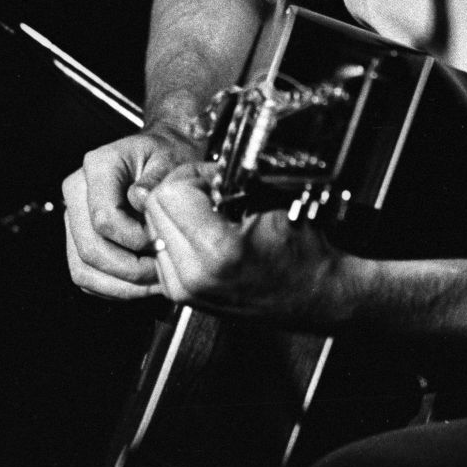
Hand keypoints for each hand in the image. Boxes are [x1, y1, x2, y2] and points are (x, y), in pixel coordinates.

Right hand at [62, 126, 199, 298]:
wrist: (162, 159)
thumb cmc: (168, 160)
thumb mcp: (171, 160)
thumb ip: (156, 181)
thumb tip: (138, 201)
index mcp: (98, 165)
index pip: (104, 218)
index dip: (136, 240)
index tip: (164, 243)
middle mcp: (77, 190)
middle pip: (90, 249)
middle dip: (130, 270)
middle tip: (162, 272)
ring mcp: (73, 217)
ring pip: (83, 269)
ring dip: (122, 285)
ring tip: (155, 283)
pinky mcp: (77, 239)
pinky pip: (85, 276)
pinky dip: (114, 288)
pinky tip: (142, 284)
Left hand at [141, 163, 348, 327]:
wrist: (314, 296)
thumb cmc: (303, 255)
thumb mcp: (273, 204)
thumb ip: (230, 183)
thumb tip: (199, 169)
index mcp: (216, 251)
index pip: (168, 193)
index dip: (192, 176)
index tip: (213, 180)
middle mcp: (193, 275)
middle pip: (154, 209)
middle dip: (180, 191)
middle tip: (212, 193)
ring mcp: (185, 289)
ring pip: (153, 228)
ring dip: (176, 213)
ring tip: (210, 214)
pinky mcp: (181, 295)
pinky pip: (160, 249)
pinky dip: (176, 235)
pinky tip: (204, 234)